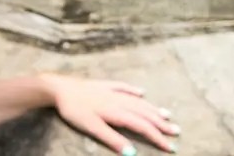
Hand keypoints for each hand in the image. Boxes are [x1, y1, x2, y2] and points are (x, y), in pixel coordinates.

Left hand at [43, 74, 179, 154]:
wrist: (57, 88)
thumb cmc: (73, 110)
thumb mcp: (91, 127)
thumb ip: (112, 139)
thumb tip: (132, 153)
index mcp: (117, 112)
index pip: (142, 126)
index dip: (157, 137)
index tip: (171, 147)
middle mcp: (118, 100)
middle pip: (144, 113)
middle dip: (161, 123)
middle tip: (176, 131)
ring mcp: (111, 91)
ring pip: (137, 101)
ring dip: (152, 108)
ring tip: (167, 114)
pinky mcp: (102, 85)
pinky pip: (123, 87)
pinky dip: (133, 91)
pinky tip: (141, 92)